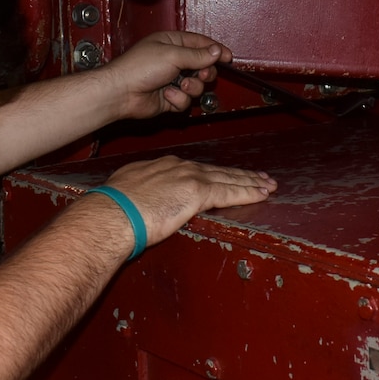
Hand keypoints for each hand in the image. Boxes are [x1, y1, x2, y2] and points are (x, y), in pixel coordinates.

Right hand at [93, 156, 276, 247]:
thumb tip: (143, 202)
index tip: (226, 175)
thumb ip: (143, 193)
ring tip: (267, 185)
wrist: (111, 213)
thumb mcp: (127, 191)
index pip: (197, 169)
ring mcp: (189, 177)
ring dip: (249, 182)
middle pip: (217, 170)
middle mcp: (178, 166)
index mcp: (162, 166)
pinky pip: (229, 192)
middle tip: (259, 177)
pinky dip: (247, 193)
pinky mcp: (197, 192)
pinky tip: (261, 194)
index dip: (215, 173)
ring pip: (228, 178)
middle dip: (239, 174)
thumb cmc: (112, 209)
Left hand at [95, 31, 233, 119]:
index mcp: (172, 43)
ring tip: (179, 86)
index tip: (228, 57)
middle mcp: (172, 61)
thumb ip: (197, 55)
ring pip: (196, 87)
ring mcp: (171, 80)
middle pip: (202, 67)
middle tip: (201, 75)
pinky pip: (185, 101)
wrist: (121, 92)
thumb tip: (216, 52)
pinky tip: (166, 95)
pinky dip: (177, 100)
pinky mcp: (169, 98)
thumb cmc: (138, 68)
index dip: (215, 50)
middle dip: (204, 73)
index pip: (200, 44)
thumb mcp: (172, 55)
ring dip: (190, 88)